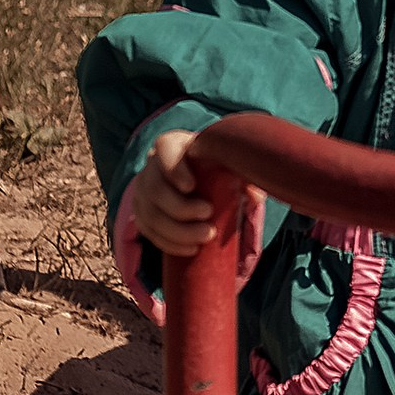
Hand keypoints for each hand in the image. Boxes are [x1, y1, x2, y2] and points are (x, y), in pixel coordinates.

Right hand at [132, 130, 258, 255]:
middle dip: (181, 207)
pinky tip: (191, 248)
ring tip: (206, 236)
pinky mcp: (141, 214)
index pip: (164, 148)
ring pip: (150, 214)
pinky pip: (148, 231)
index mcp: (173, 146)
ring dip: (178, 231)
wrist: (200, 182)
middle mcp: (152, 167)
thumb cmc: (219, 167)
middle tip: (208, 215)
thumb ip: (245, 174)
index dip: (174, 168)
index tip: (192, 186)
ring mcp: (142, 192)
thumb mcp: (232, 164)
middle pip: (155, 188)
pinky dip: (169, 243)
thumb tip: (253, 195)